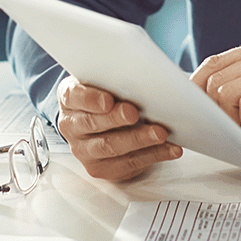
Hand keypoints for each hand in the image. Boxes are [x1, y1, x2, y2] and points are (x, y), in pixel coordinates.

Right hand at [56, 75, 181, 180]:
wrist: (104, 117)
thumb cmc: (109, 92)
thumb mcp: (108, 78)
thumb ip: (121, 74)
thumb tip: (160, 72)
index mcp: (70, 98)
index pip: (75, 96)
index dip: (91, 99)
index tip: (108, 100)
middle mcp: (71, 125)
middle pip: (92, 124)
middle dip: (116, 119)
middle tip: (135, 113)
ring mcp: (84, 150)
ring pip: (110, 147)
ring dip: (138, 140)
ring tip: (160, 133)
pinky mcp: (101, 168)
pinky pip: (128, 164)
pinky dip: (153, 155)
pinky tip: (170, 148)